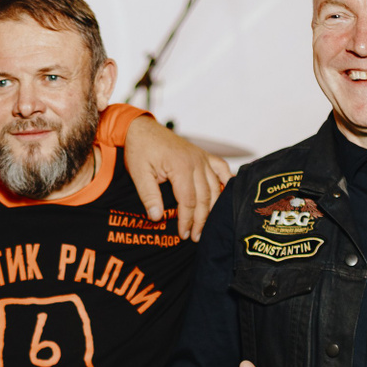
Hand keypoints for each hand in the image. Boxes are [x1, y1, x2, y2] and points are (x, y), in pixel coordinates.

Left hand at [124, 117, 231, 240]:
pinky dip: (227, 182)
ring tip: (209, 225)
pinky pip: (222, 169)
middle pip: (205, 197)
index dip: (187, 220)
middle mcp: (196, 162)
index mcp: (180, 166)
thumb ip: (149, 196)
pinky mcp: (203, 155)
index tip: (184, 234)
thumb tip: (157, 218)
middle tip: (196, 237)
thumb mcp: (138, 174)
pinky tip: (227, 195)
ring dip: (214, 208)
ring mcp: (202, 157)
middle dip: (202, 220)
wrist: (142, 129)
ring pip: (216, 187)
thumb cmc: (140, 150)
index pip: (189, 201)